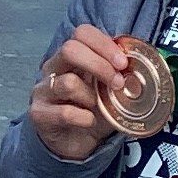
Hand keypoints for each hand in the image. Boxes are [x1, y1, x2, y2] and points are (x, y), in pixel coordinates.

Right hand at [27, 25, 132, 160]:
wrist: (72, 144)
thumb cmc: (90, 111)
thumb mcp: (107, 90)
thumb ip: (118, 75)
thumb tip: (139, 66)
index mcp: (70, 57)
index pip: (81, 33)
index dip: (104, 44)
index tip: (123, 62)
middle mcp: (53, 68)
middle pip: (70, 49)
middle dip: (100, 65)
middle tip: (117, 83)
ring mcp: (42, 90)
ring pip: (68, 83)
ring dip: (91, 97)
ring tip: (98, 107)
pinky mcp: (39, 113)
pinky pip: (65, 112)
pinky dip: (84, 118)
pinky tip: (89, 122)